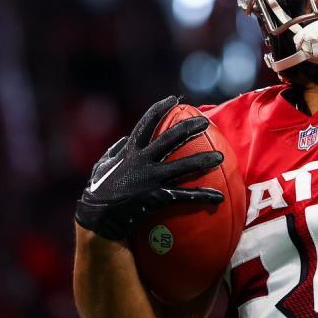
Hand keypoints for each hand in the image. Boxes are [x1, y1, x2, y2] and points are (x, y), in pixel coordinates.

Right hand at [74, 96, 224, 240]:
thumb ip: (113, 152)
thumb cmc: (98, 192)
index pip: (146, 124)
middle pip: (170, 139)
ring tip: (221, 157)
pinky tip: (218, 197)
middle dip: (189, 128)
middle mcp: (142, 161)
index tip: (174, 99)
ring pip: (183, 166)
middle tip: (205, 122)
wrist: (97, 218)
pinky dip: (202, 195)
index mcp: (130, 151)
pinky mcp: (157, 197)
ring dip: (203, 160)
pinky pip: (184, 195)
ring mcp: (150, 178)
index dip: (160, 109)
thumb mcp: (101, 166)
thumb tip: (123, 139)